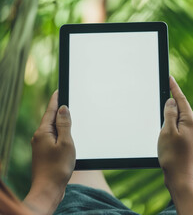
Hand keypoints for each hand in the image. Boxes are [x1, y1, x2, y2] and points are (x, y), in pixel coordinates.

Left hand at [24, 91, 74, 214]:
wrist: (48, 189)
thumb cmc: (58, 167)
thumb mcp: (66, 142)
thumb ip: (64, 124)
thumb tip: (62, 109)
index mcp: (43, 132)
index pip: (50, 111)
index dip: (55, 100)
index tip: (58, 90)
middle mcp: (39, 137)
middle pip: (49, 119)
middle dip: (58, 110)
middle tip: (65, 99)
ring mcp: (40, 146)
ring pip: (51, 129)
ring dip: (59, 122)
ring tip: (67, 115)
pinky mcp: (44, 153)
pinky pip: (52, 137)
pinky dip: (60, 133)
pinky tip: (65, 135)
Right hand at [158, 77, 192, 214]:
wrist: (182, 179)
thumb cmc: (173, 156)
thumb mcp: (168, 131)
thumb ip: (170, 114)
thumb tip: (172, 101)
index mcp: (191, 121)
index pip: (181, 98)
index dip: (174, 87)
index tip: (169, 77)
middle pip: (182, 106)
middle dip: (173, 98)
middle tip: (164, 87)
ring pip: (181, 117)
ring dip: (172, 112)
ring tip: (163, 105)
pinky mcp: (190, 140)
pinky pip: (181, 125)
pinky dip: (173, 122)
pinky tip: (167, 124)